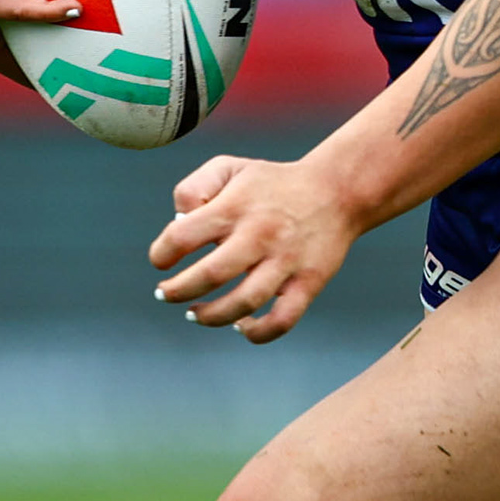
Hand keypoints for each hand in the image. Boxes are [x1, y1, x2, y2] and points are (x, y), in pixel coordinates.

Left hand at [150, 152, 357, 343]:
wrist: (338, 190)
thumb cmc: (273, 183)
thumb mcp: (230, 168)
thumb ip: (194, 188)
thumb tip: (177, 223)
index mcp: (235, 206)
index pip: (183, 236)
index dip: (162, 254)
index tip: (161, 261)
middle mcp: (259, 234)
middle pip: (210, 275)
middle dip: (178, 291)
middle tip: (166, 294)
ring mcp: (286, 261)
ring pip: (244, 302)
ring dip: (211, 316)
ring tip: (195, 314)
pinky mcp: (309, 282)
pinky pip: (282, 320)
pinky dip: (258, 332)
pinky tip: (241, 326)